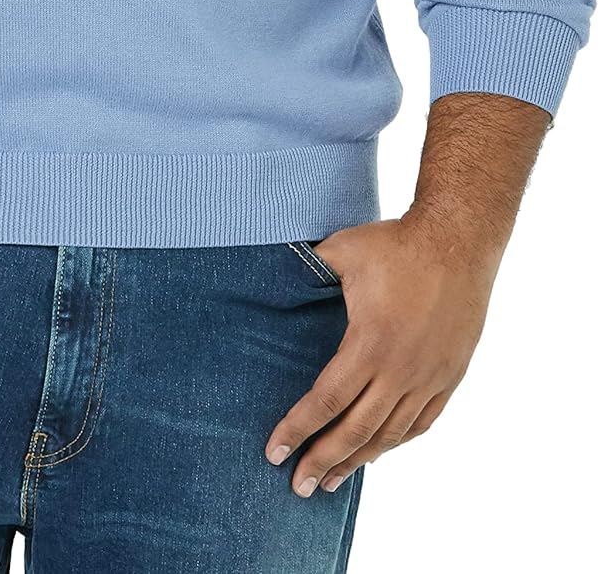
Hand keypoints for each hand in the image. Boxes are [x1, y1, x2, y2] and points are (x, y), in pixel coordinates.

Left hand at [264, 213, 499, 495]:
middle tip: (298, 488)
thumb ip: (308, 270)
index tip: (274, 452)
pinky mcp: (449, 376)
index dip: (298, 429)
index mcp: (369, 343)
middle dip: (323, 461)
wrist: (459, 241)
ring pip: (389, 434)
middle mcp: (400, 370)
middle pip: (355, 430)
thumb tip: (270, 275)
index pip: (326, 400)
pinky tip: (378, 451)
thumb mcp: (343, 251)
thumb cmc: (396, 244)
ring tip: (332, 481)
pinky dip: (395, 442)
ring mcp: (428, 377)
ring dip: (358, 460)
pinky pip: (421, 423)